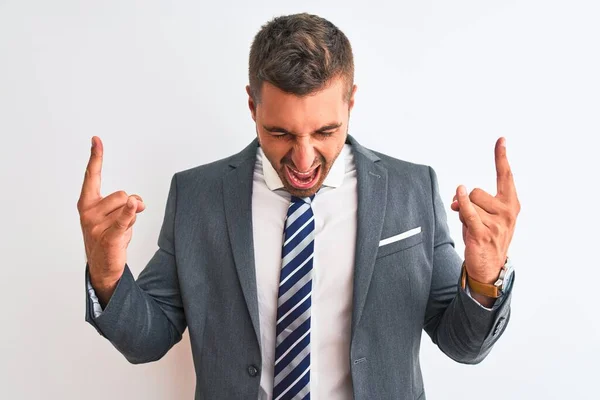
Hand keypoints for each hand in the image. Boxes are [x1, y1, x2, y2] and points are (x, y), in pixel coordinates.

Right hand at [77, 136, 145, 288]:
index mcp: (87, 202)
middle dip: (130, 206)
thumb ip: (127, 203)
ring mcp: (96, 224)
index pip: (92, 175)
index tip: (96, 139)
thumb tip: (138, 202)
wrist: (102, 267)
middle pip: (122, 194)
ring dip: (131, 219)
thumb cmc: (109, 236)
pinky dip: (130, 213)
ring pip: (128, 208)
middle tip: (122, 222)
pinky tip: (134, 205)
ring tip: (120, 231)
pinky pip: (123, 220)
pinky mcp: (108, 236)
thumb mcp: (117, 215)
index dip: (96, 157)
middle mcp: (88, 211)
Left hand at [450, 137, 519, 284]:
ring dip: (464, 214)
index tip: (501, 139)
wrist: (490, 266)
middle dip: (467, 201)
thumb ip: (472, 202)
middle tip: (470, 217)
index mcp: (511, 204)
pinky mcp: (483, 233)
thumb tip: (457, 197)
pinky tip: (457, 202)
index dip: (501, 157)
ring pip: (470, 203)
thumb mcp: (483, 215)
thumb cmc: (486, 235)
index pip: (506, 176)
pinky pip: (468, 212)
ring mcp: (497, 223)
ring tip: (472, 228)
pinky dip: (461, 205)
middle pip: (477, 191)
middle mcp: (508, 211)